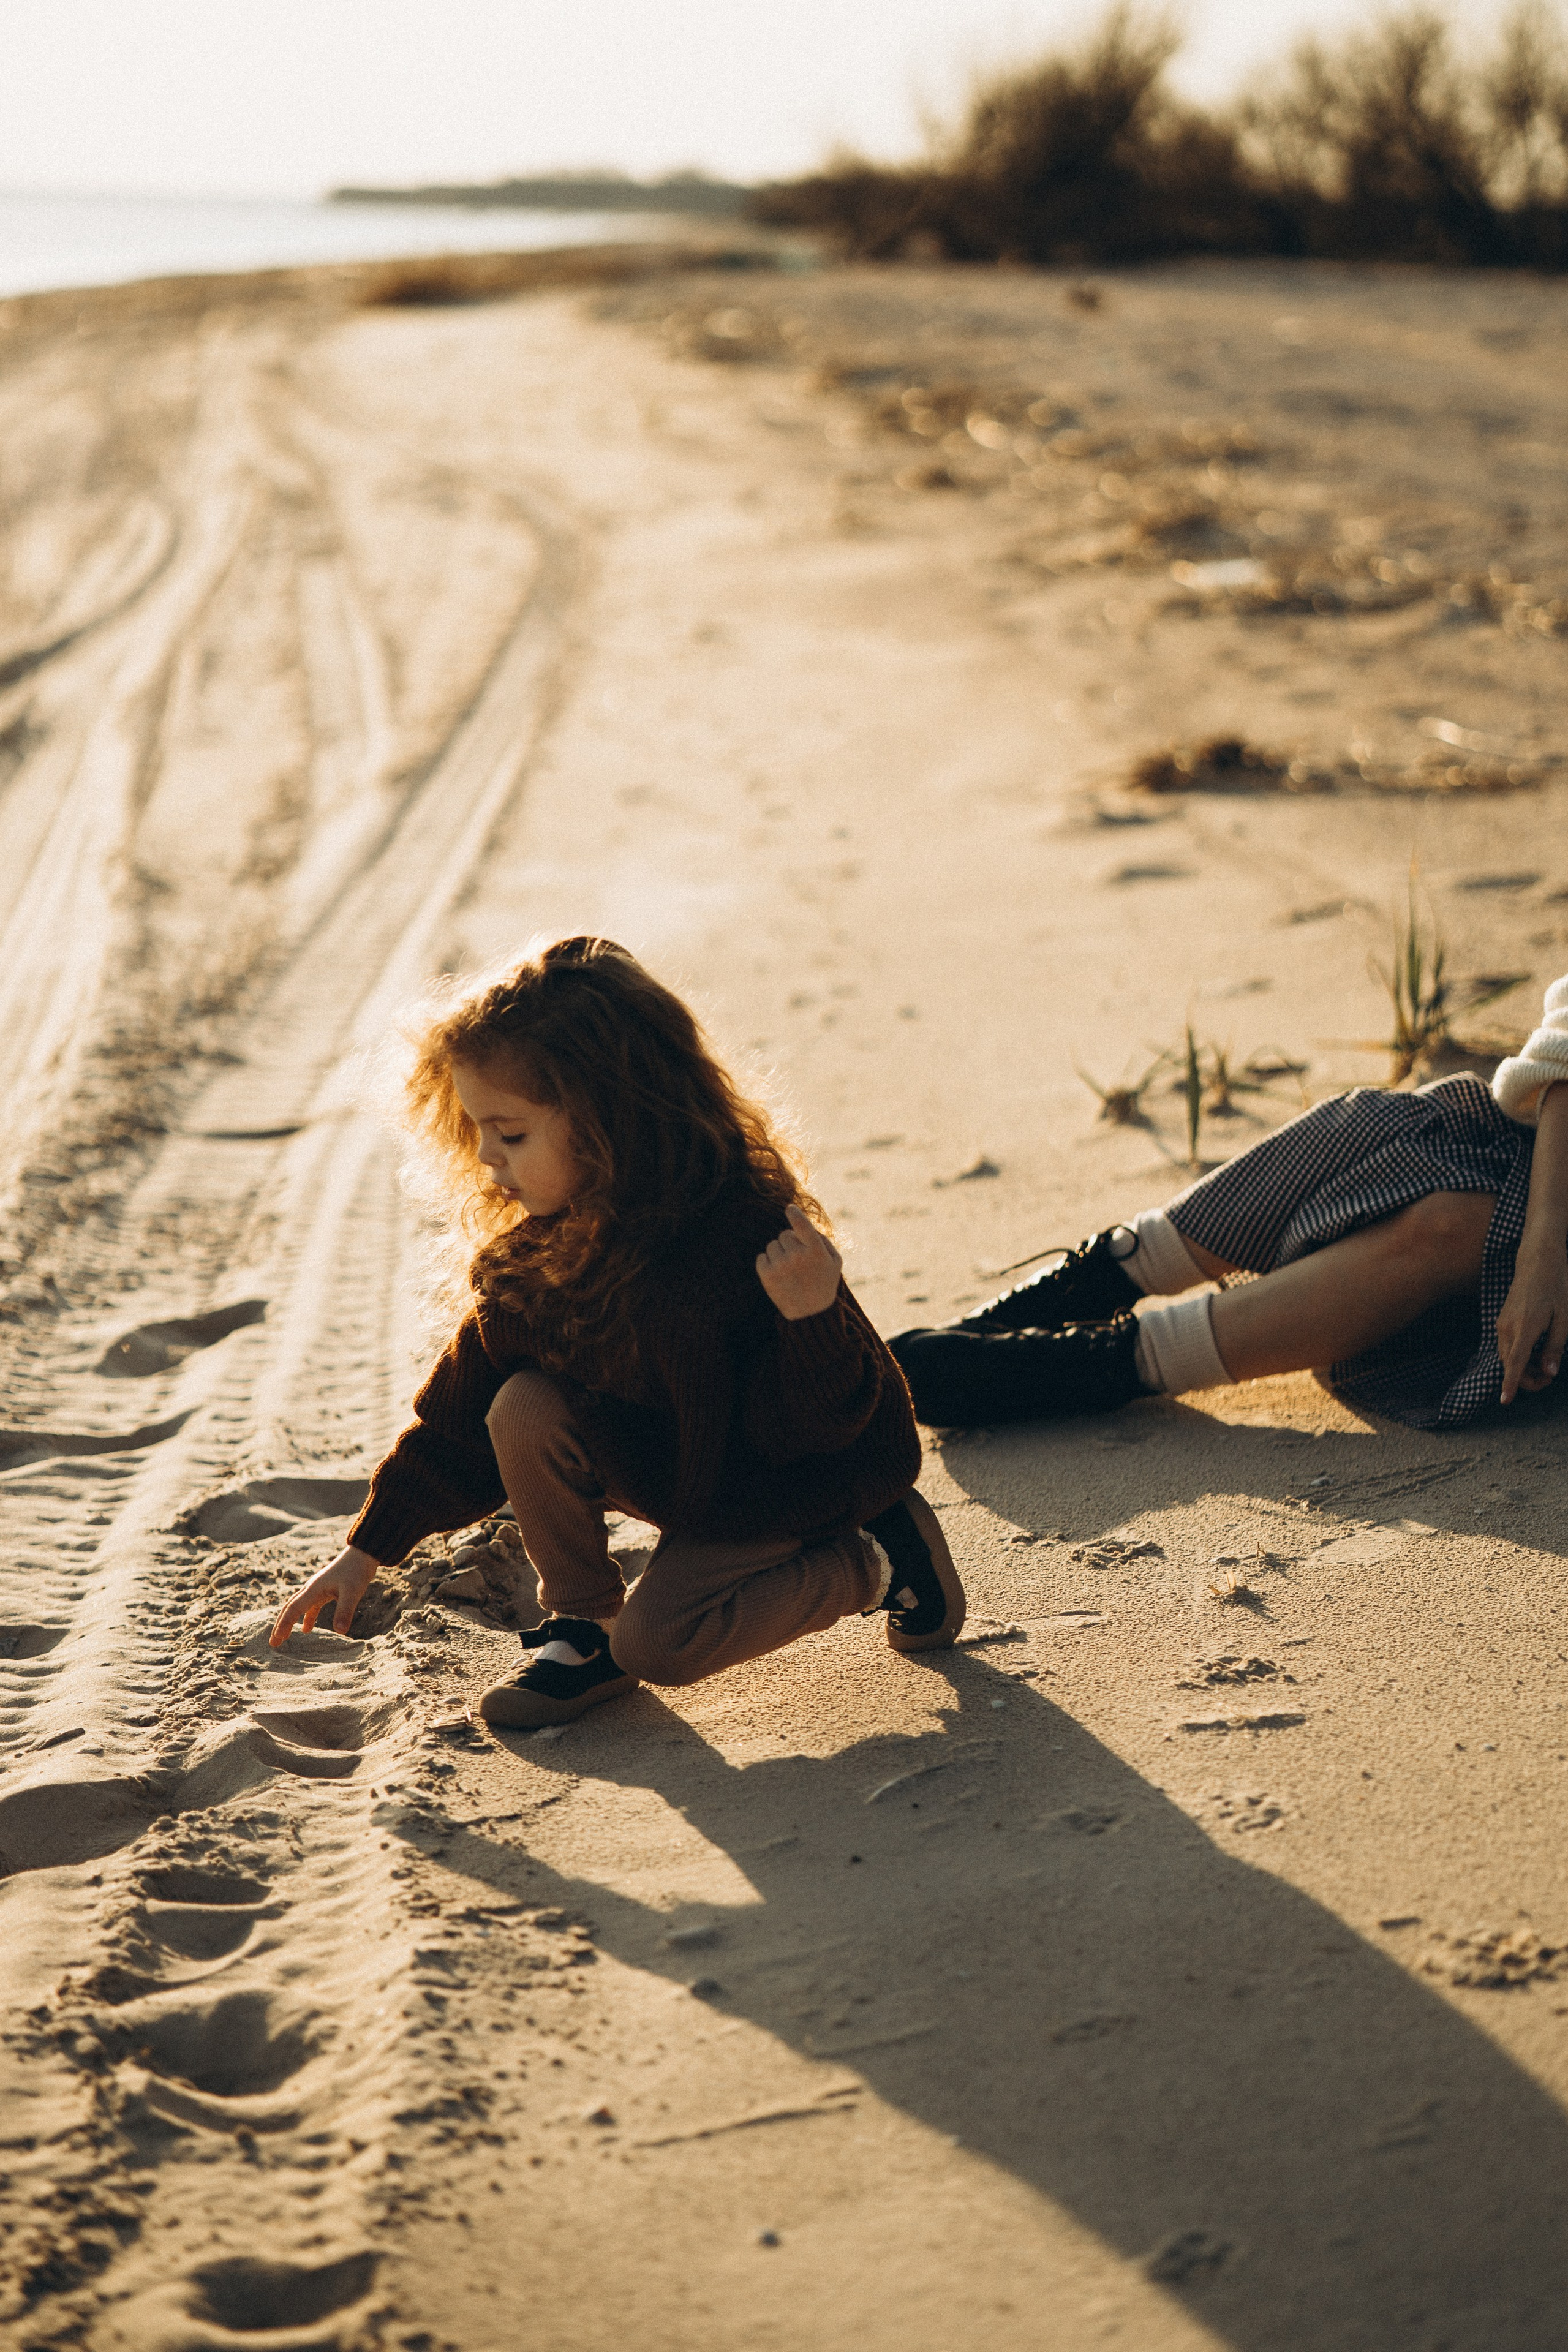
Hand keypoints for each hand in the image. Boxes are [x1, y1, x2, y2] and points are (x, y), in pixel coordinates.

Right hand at [270, 1546, 378, 1645]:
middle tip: (273, 1643)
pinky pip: (310, 1606)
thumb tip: (340, 1631)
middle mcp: (311, 1588)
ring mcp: (316, 1589)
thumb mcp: (352, 1592)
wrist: (361, 1555)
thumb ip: (345, 1611)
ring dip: (289, 1622)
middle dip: (280, 1625)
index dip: (285, 1623)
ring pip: (297, 1607)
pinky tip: (306, 1629)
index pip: (294, 1608)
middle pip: (290, 1608)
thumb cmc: (356, 1571)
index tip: (277, 1638)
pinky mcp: (324, 1590)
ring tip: (283, 1638)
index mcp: (313, 1589)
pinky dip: (306, 1617)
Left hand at [756, 1204, 842, 1320]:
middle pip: (784, 1234)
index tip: (789, 1208)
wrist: (810, 1314)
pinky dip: (767, 1262)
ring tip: (789, 1269)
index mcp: (815, 1250)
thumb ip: (823, 1241)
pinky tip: (778, 1273)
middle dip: (790, 1243)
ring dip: (779, 1253)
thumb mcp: (835, 1262)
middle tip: (798, 1258)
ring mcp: (781, 1265)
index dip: (794, 1213)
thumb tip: (806, 1225)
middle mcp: (797, 1255)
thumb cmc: (824, 1284)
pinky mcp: (767, 1275)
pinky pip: (761, 1257)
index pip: (801, 1224)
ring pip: (772, 1245)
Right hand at [1496, 1244, 1567, 1403]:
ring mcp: (1502, 1322)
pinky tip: (1536, 1350)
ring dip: (1522, 1367)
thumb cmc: (1557, 1287)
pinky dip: (1519, 1355)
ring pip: (1506, 1356)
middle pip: (1509, 1364)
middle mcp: (1508, 1327)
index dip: (1511, 1384)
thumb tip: (1548, 1373)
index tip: (1505, 1401)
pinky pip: (1506, 1345)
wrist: (1538, 1260)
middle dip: (1526, 1378)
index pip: (1515, 1363)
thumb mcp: (1564, 1319)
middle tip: (1550, 1378)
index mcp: (1525, 1327)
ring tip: (1546, 1364)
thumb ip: (1554, 1348)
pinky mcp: (1502, 1319)